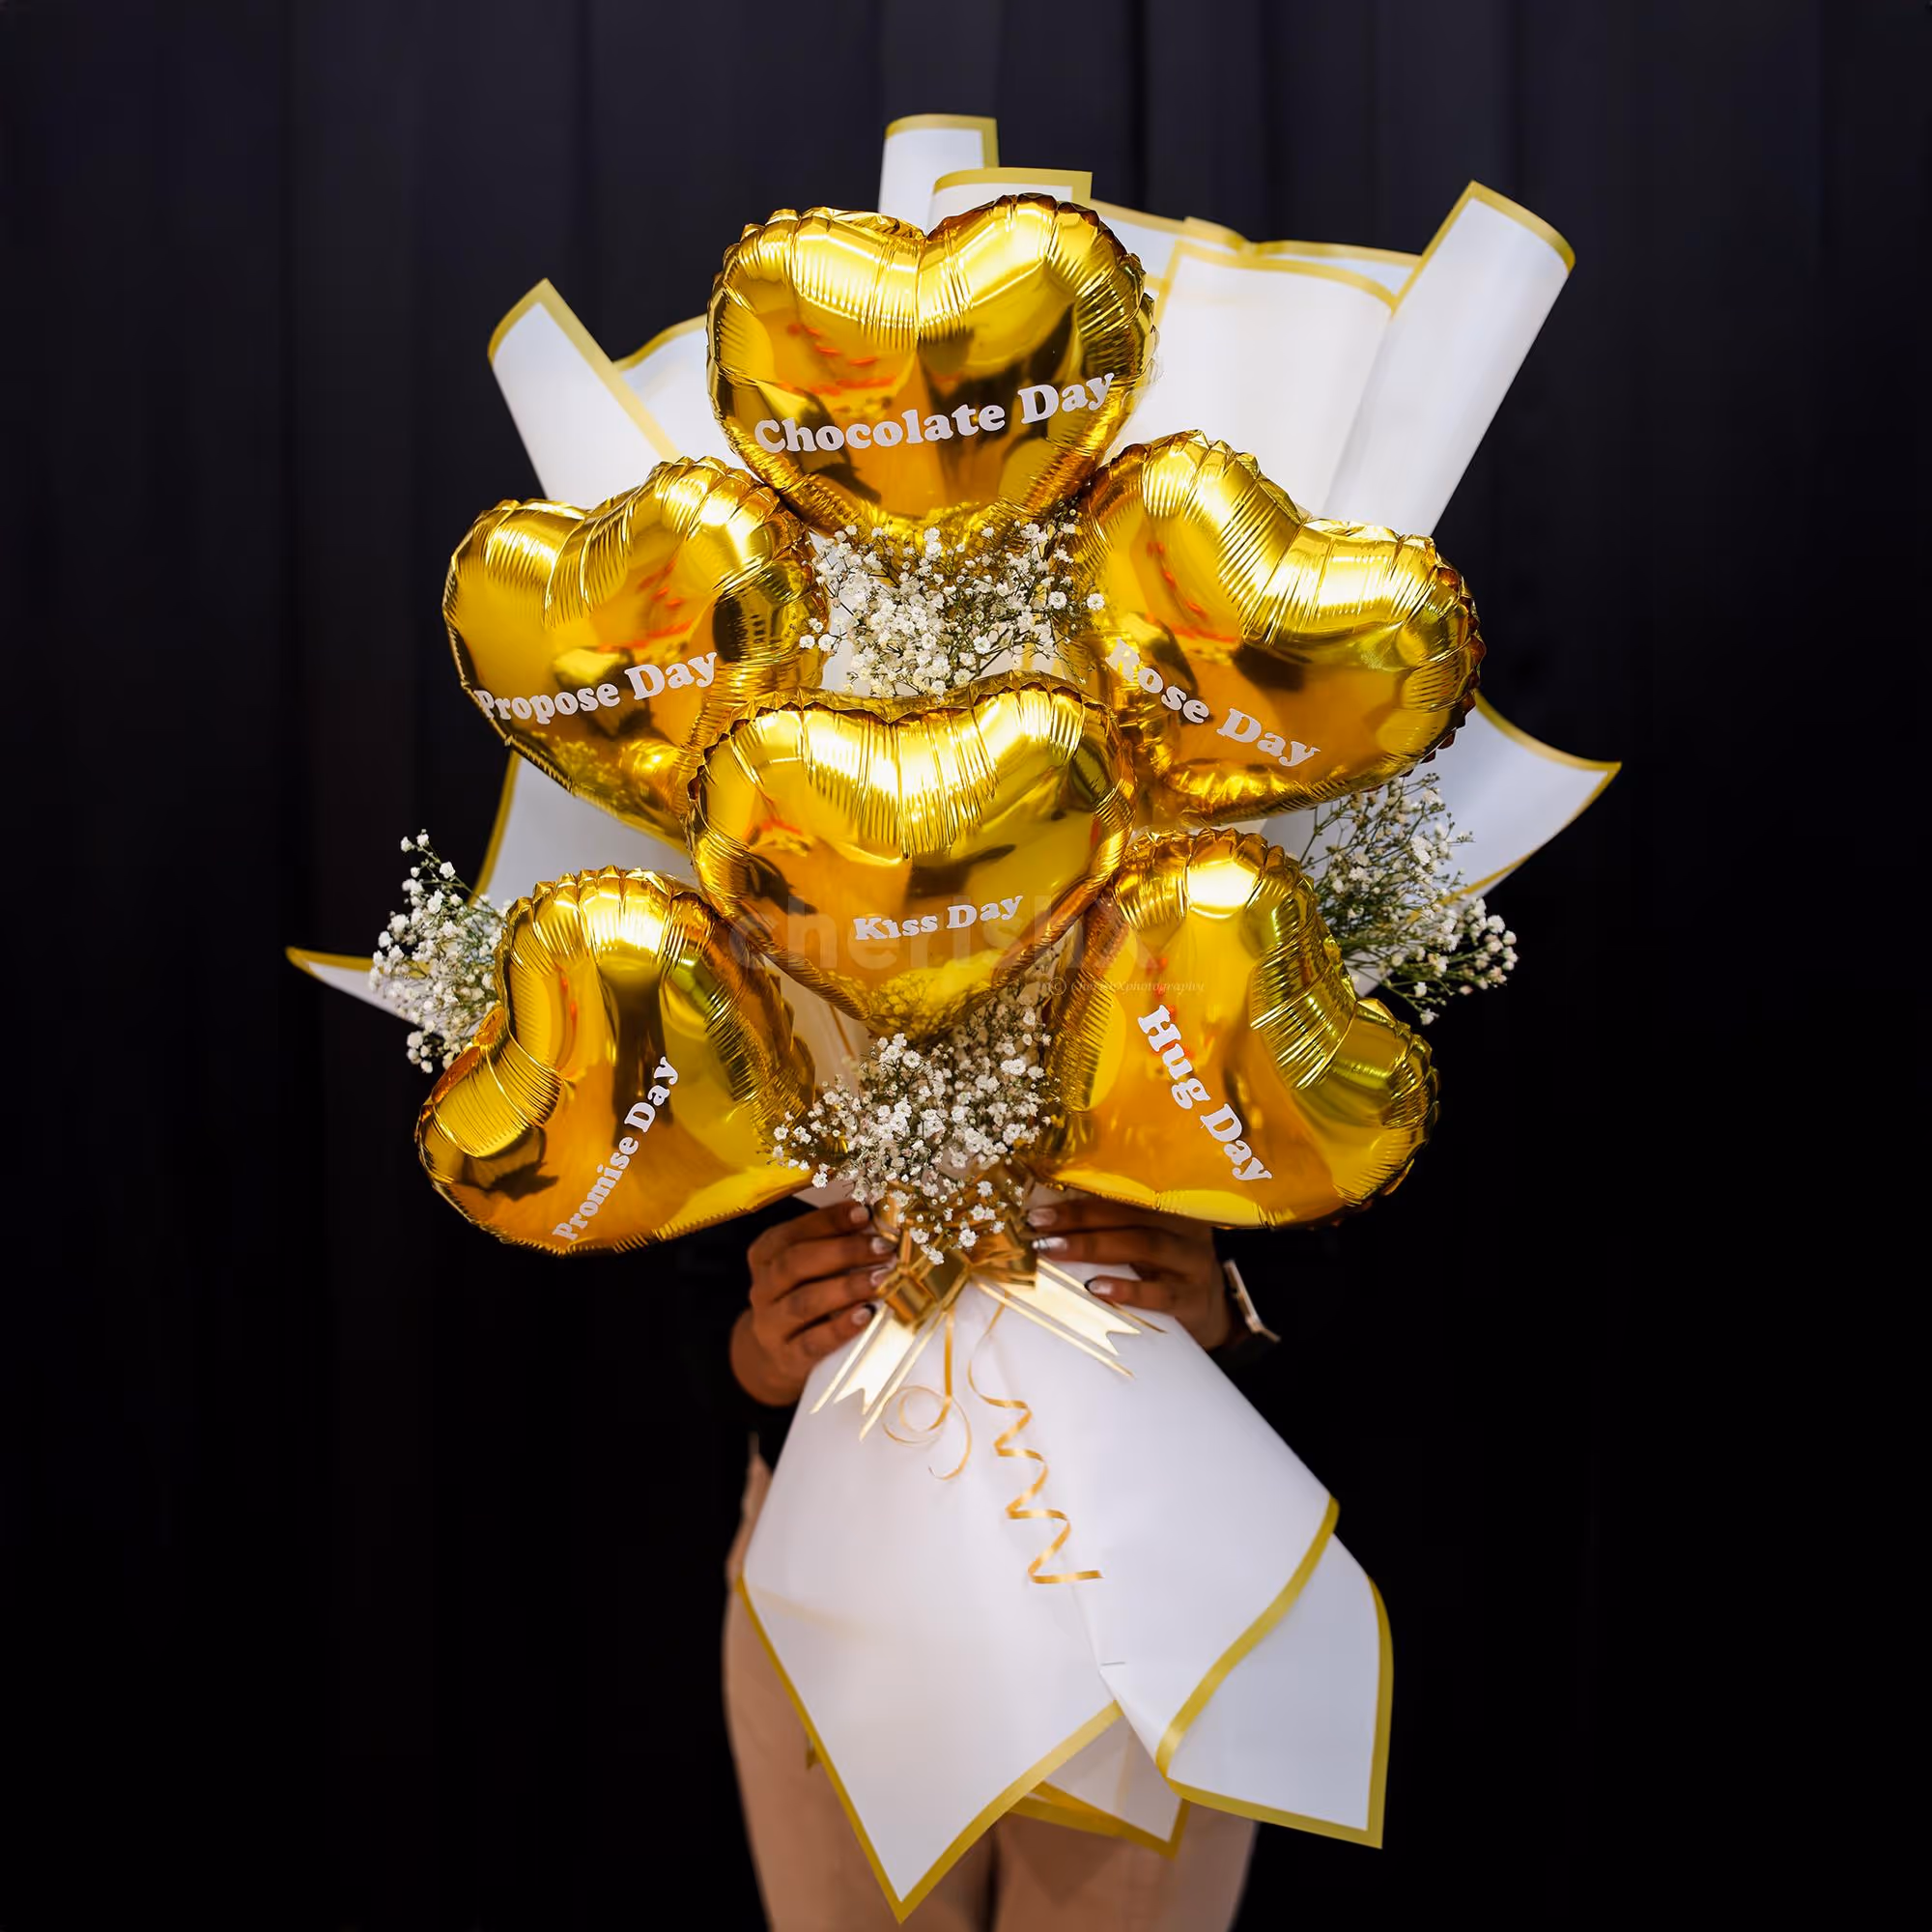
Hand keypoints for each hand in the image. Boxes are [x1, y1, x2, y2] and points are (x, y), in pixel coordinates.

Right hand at [730, 1201, 892, 1406]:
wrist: (776, 1356)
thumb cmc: (802, 1297)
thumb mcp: (807, 1269)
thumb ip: (831, 1246)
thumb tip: (877, 1224)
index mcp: (766, 1256)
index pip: (791, 1233)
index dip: (828, 1221)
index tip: (865, 1213)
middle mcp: (763, 1288)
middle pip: (795, 1263)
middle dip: (843, 1251)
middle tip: (883, 1248)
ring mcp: (771, 1325)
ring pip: (804, 1302)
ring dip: (846, 1288)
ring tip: (881, 1279)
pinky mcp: (788, 1358)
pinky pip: (813, 1342)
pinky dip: (841, 1328)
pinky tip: (866, 1315)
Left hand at [1028, 1196, 1231, 1350]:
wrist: (1214, 1315)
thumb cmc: (1166, 1272)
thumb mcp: (1147, 1244)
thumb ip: (1113, 1230)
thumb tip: (1050, 1225)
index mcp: (1169, 1206)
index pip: (1122, 1195)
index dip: (1079, 1200)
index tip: (1039, 1211)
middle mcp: (1184, 1227)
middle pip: (1129, 1215)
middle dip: (1079, 1219)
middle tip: (1038, 1227)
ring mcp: (1193, 1262)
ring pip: (1143, 1245)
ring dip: (1094, 1246)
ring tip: (1054, 1250)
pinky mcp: (1193, 1298)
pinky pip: (1160, 1292)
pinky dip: (1126, 1289)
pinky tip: (1096, 1288)